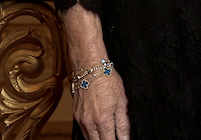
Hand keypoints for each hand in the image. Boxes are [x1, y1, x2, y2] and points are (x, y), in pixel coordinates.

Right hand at [61, 5, 130, 139]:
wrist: (89, 68)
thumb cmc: (107, 80)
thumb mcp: (122, 101)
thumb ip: (123, 122)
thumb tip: (125, 137)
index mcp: (103, 120)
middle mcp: (89, 123)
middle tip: (115, 138)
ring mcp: (80, 120)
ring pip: (89, 138)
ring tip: (108, 136)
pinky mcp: (76, 116)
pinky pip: (83, 130)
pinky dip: (91, 133)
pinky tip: (98, 131)